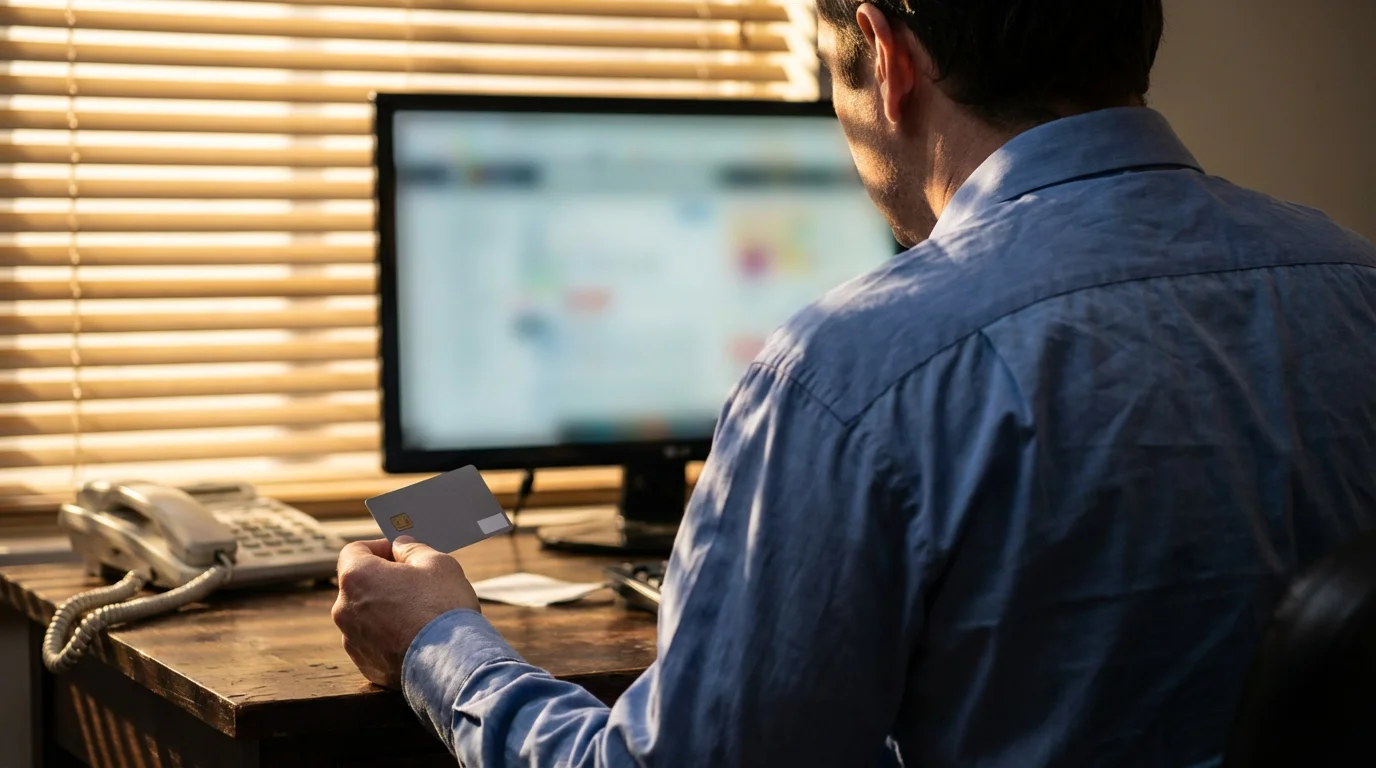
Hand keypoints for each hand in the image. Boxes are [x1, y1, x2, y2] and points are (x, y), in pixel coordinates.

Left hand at [332, 536, 479, 688]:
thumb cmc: (443, 608)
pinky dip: (389, 636)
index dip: (378, 547)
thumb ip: (412, 549)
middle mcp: (345, 609)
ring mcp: (352, 640)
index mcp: (357, 578)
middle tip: (416, 583)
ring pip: (366, 615)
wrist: (452, 663)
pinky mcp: (365, 665)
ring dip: (386, 609)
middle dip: (384, 581)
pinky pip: (373, 642)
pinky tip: (417, 637)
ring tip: (420, 614)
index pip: (354, 551)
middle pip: (360, 585)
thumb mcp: (437, 563)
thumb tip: (400, 547)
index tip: (399, 553)